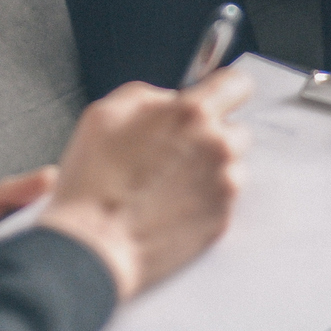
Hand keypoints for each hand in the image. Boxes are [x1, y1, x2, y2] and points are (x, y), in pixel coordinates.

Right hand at [37, 65, 250, 299]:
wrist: (93, 246)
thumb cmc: (93, 186)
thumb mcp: (105, 114)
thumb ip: (148, 96)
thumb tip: (169, 101)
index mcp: (190, 115)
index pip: (237, 83)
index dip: (227, 89)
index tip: (220, 97)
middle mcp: (216, 147)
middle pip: (235, 129)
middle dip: (211, 135)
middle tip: (177, 153)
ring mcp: (223, 186)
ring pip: (232, 165)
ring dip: (211, 169)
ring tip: (171, 184)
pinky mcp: (222, 219)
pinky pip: (223, 199)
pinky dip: (205, 200)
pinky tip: (173, 206)